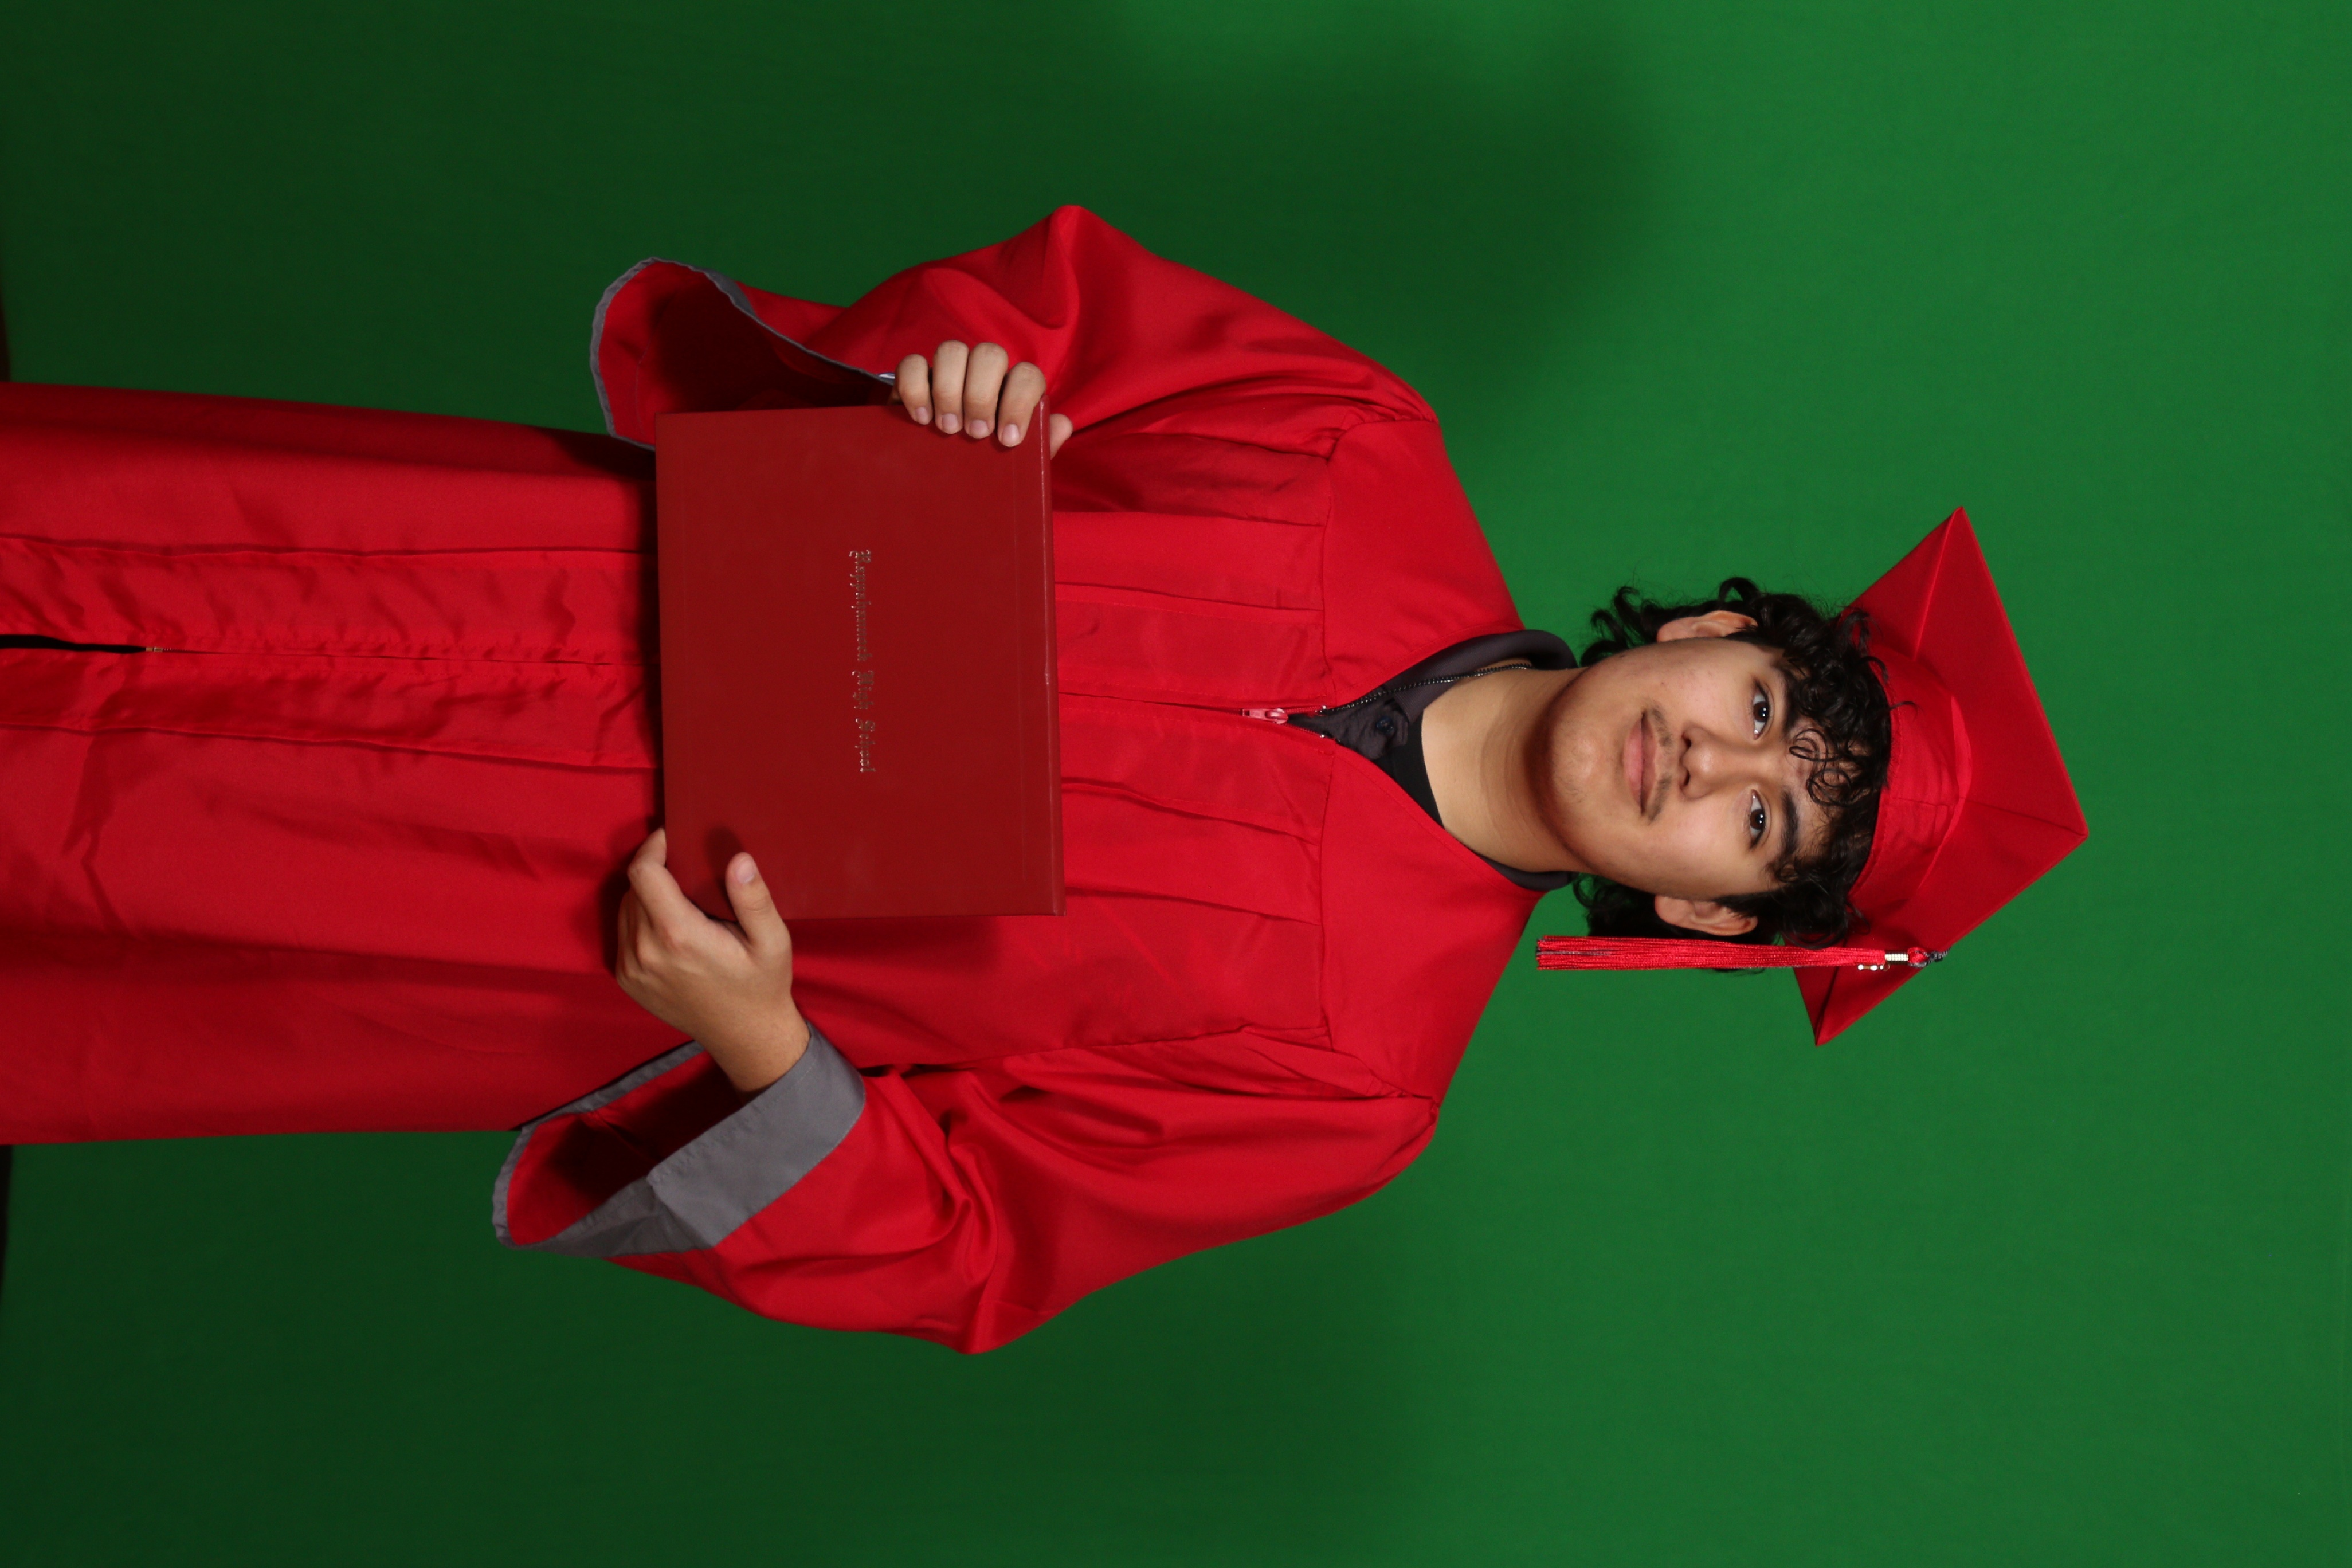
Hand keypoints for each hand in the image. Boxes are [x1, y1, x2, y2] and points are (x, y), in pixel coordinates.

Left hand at [615, 828, 809, 1093]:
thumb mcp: (772, 941)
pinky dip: (640, 920)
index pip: (643, 873)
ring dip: (646, 895)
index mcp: (678, 936)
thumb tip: (739, 859)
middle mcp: (646, 952)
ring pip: (625, 909)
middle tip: (687, 870)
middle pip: (634, 888)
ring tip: (680, 898)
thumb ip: (754, 899)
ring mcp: (632, 969)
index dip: (654, 847)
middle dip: (657, 871)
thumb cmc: (761, 984)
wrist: (744, 1036)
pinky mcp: (627, 981)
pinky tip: (669, 926)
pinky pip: (623, 934)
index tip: (672, 838)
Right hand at [891, 340, 1072, 456]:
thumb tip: (1062, 424)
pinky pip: (912, 363)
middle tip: (975, 434)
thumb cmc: (989, 471)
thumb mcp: (1018, 465)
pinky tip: (920, 419)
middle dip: (981, 394)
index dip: (1019, 401)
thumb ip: (1042, 446)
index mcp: (1013, 390)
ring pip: (951, 350)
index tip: (1008, 439)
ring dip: (949, 390)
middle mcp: (983, 374)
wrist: (945, 489)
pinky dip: (915, 387)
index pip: (1027, 375)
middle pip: (989, 354)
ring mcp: (948, 372)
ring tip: (947, 430)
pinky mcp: (915, 379)